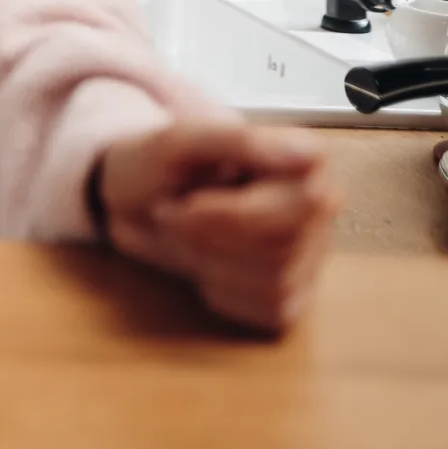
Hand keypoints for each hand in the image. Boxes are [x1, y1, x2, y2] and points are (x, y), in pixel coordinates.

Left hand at [97, 121, 339, 331]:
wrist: (130, 198)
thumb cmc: (158, 162)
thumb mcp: (181, 141)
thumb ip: (241, 142)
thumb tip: (311, 157)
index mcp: (303, 159)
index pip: (310, 199)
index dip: (241, 211)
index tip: (189, 201)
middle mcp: (317, 209)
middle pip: (284, 245)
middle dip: (210, 236)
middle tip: (167, 213)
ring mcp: (308, 254)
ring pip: (275, 279)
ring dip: (207, 260)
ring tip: (180, 232)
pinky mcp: (291, 294)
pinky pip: (268, 307)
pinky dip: (220, 290)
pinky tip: (202, 261)